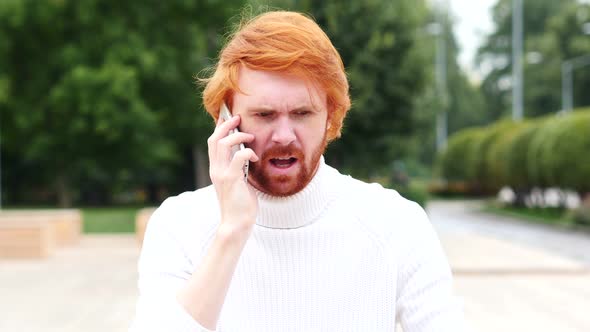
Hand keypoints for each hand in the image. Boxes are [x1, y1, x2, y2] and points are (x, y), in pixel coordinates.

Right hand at [207, 114, 258, 238]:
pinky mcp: (231, 179)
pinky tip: (255, 156)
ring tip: (250, 136)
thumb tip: (247, 155)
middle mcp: (215, 169)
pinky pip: (239, 157)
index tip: (228, 118)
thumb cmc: (240, 204)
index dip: (220, 128)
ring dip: (238, 136)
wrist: (236, 223)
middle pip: (214, 139)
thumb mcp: (238, 182)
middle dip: (226, 125)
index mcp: (216, 169)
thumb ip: (238, 169)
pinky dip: (248, 152)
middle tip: (238, 118)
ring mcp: (221, 174)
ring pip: (223, 144)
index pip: (213, 143)